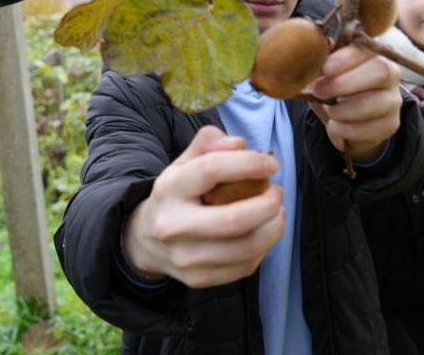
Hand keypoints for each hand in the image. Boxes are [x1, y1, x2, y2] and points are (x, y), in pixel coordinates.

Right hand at [122, 126, 283, 287]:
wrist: (146, 240)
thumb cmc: (176, 195)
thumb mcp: (183, 163)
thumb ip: (208, 145)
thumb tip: (239, 143)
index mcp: (169, 189)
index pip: (212, 170)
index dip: (249, 163)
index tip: (271, 163)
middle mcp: (173, 226)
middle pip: (233, 220)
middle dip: (268, 205)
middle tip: (278, 191)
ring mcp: (185, 258)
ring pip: (245, 248)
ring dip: (273, 228)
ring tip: (278, 212)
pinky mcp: (198, 279)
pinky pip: (244, 266)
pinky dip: (264, 247)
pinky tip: (265, 231)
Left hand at [310, 44, 401, 161]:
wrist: (351, 121)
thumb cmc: (338, 90)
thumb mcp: (329, 73)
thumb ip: (326, 59)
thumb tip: (325, 42)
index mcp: (375, 54)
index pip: (368, 50)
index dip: (346, 58)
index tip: (325, 69)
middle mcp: (392, 74)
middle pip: (380, 72)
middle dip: (345, 82)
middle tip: (319, 90)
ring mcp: (394, 100)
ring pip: (372, 104)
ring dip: (342, 110)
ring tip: (328, 111)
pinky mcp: (391, 124)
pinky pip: (368, 128)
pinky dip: (345, 129)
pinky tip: (335, 126)